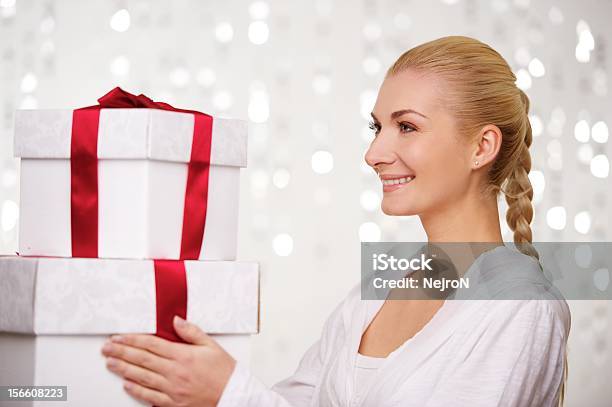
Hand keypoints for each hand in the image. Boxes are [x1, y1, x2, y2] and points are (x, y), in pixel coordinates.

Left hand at [101, 315, 235, 406]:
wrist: (233, 395)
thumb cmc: (223, 371)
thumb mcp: (211, 345)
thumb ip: (191, 332)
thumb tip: (176, 320)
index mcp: (183, 355)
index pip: (151, 344)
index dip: (132, 340)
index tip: (119, 337)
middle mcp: (175, 372)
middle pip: (142, 360)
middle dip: (121, 352)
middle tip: (107, 348)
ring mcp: (172, 389)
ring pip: (142, 377)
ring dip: (124, 369)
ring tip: (110, 363)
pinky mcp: (173, 403)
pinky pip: (150, 396)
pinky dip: (136, 390)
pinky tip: (126, 384)